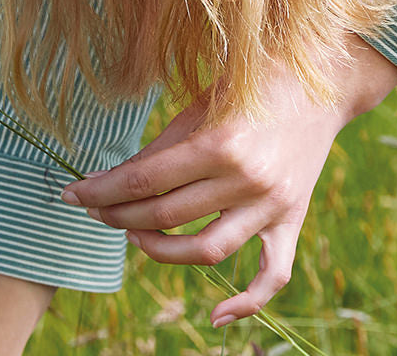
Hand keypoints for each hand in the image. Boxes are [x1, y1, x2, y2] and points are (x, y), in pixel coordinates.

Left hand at [60, 36, 396, 327]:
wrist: (324, 80)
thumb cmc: (254, 80)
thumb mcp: (203, 102)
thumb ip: (164, 145)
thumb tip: (118, 179)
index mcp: (221, 142)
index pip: (145, 180)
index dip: (102, 190)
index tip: (72, 194)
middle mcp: (247, 179)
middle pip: (167, 214)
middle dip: (119, 215)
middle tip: (94, 210)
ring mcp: (273, 204)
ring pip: (206, 251)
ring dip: (160, 251)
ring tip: (134, 233)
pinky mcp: (293, 218)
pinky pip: (272, 274)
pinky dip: (247, 303)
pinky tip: (216, 316)